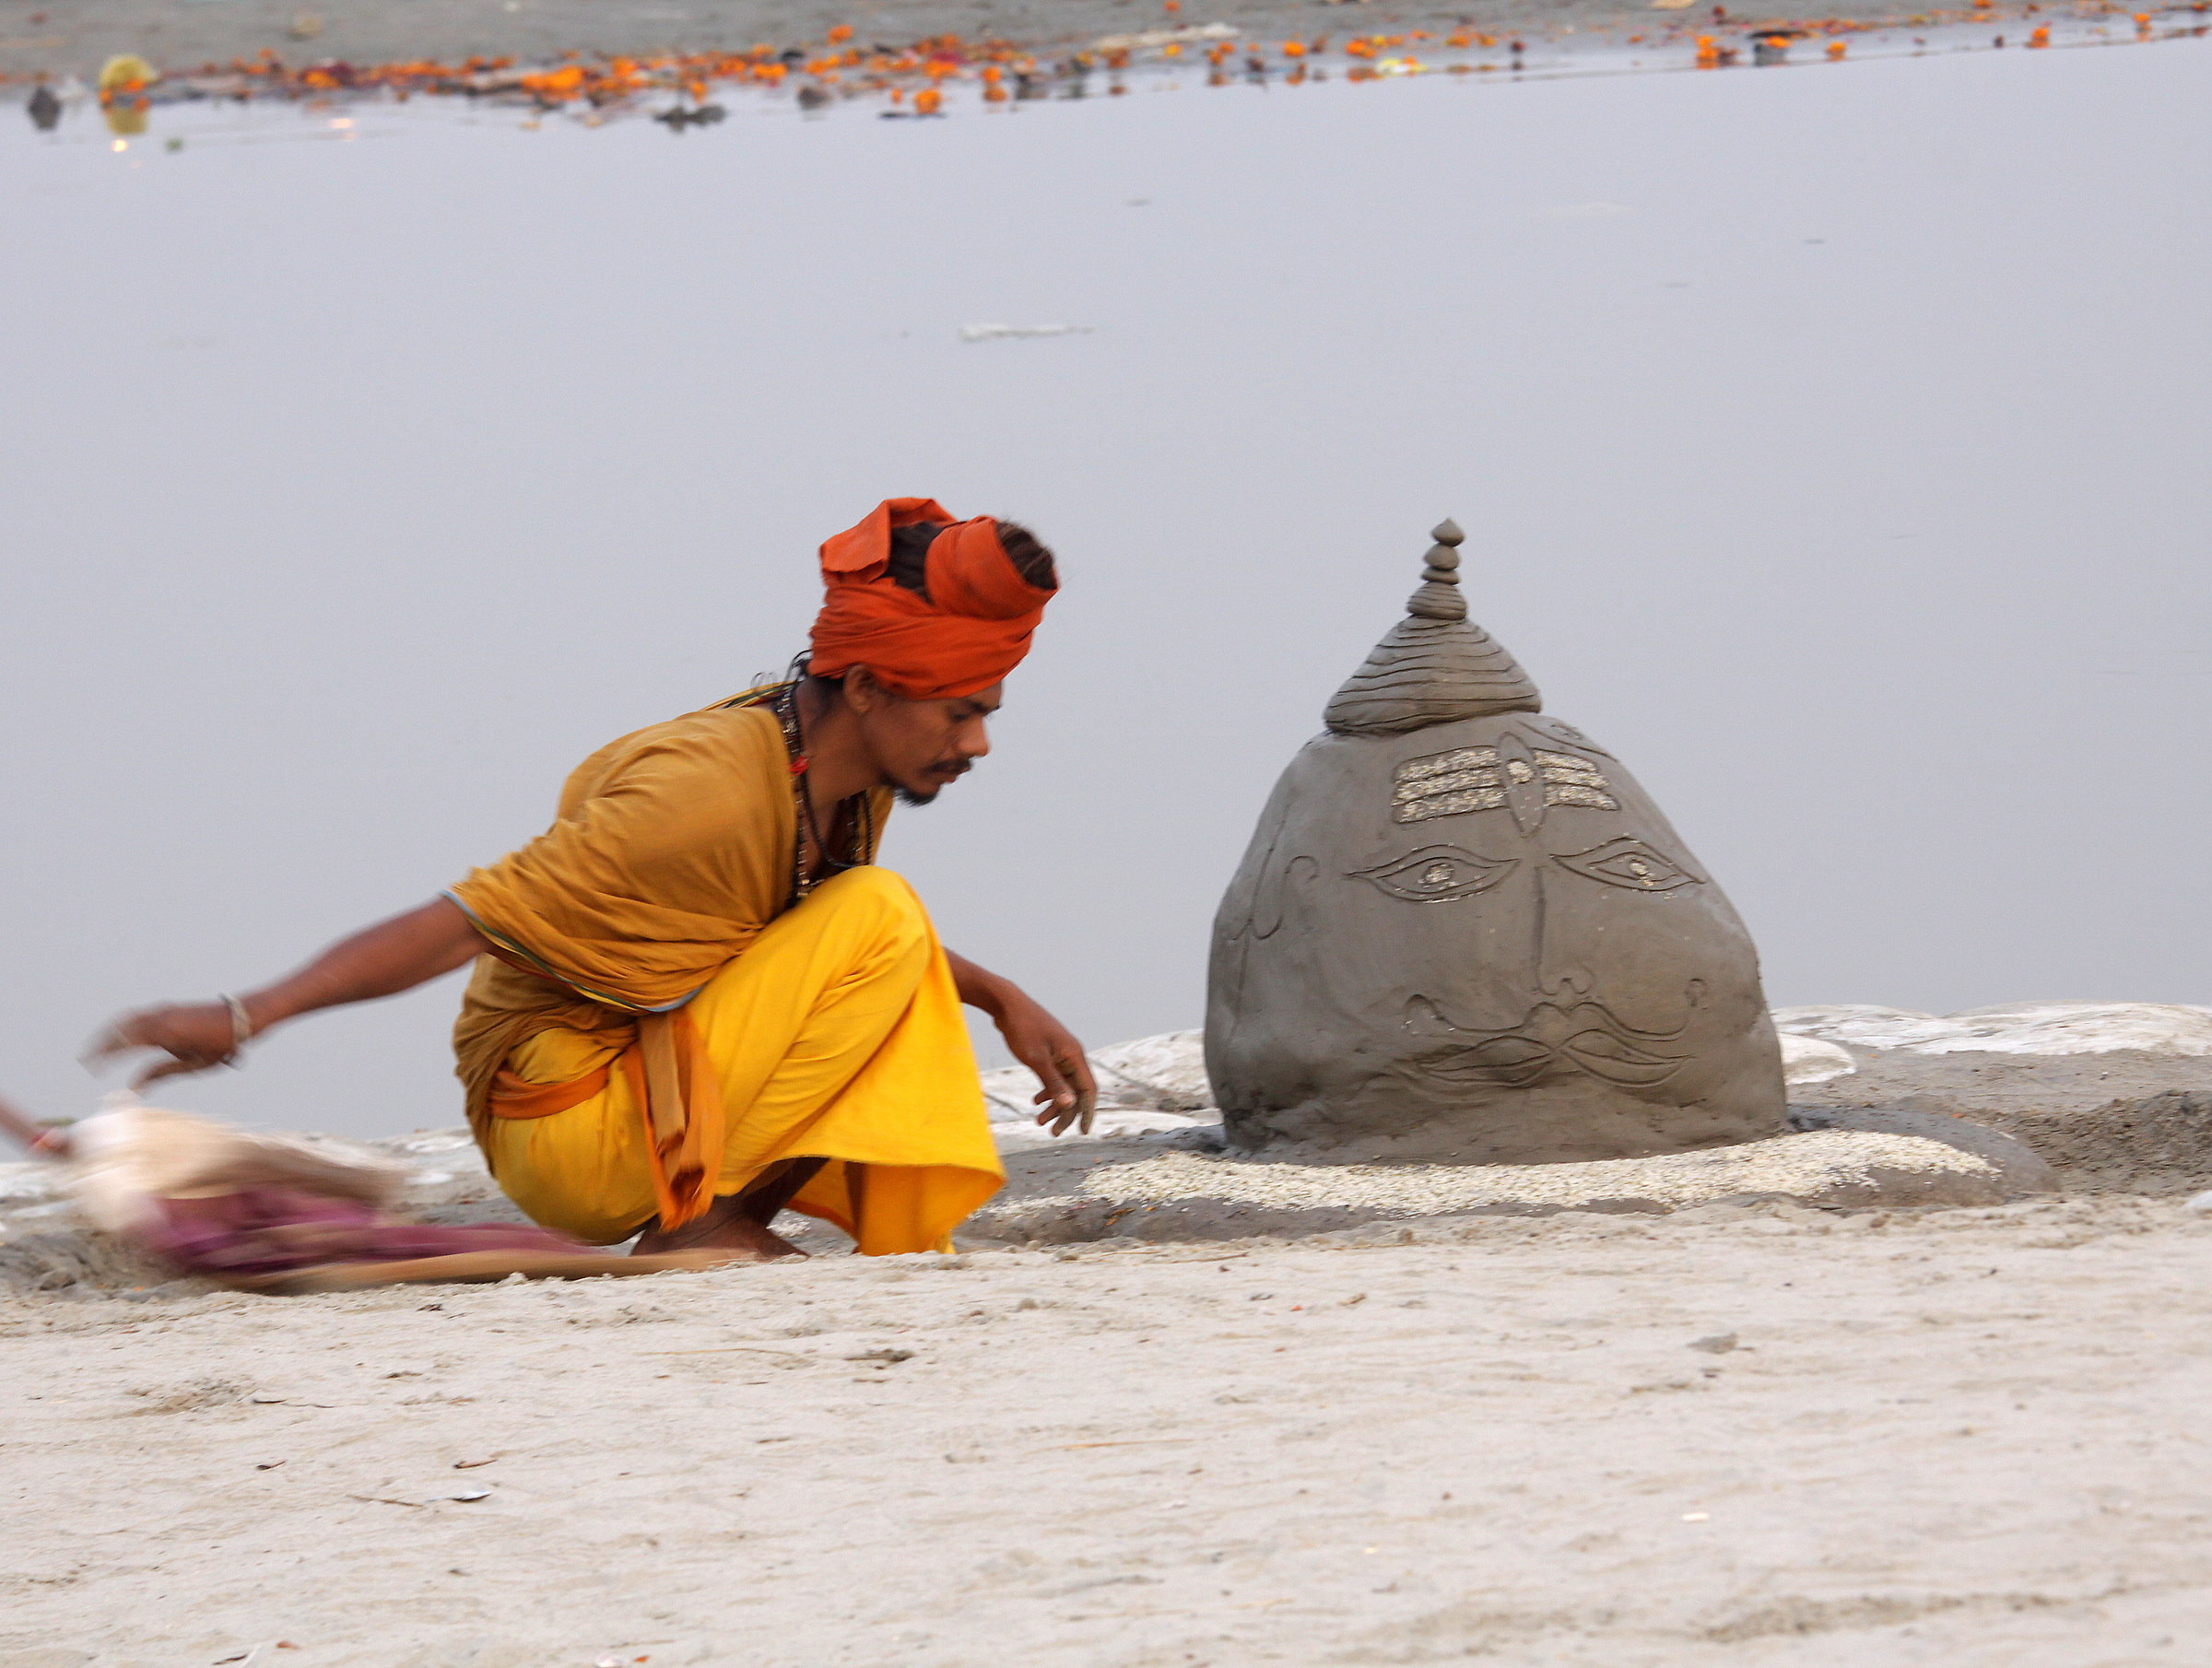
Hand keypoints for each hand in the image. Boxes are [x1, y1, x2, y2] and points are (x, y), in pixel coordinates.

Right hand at [85, 1000, 245, 1087]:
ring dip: (110, 1033)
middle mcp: (160, 1018)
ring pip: (127, 1019)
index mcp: (165, 1033)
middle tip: (86, 1060)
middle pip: (120, 1029)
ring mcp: (164, 1010)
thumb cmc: (223, 1045)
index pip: (125, 1044)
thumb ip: (162, 1074)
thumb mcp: (195, 1065)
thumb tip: (134, 1087)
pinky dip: (123, 1025)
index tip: (91, 1067)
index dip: (105, 1056)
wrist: (242, 1017)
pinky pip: (138, 1015)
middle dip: (101, 1044)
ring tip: (98, 1049)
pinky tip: (119, 1037)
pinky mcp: (168, 1008)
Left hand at [993, 995, 1097, 1135]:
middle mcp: (1071, 1055)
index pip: (1088, 1089)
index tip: (1081, 1131)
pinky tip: (1035, 1101)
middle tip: (1052, 1132)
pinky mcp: (1048, 1052)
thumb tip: (1070, 1105)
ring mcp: (1060, 1053)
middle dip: (1066, 1113)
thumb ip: (1054, 1083)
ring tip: (1039, 1121)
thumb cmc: (1022, 1029)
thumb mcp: (1036, 1059)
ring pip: (1063, 1085)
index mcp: (1074, 1055)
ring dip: (1054, 1104)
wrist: (1007, 1004)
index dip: (1087, 1112)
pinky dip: (1047, 1090)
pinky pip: (1053, 1077)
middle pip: (1076, 1091)